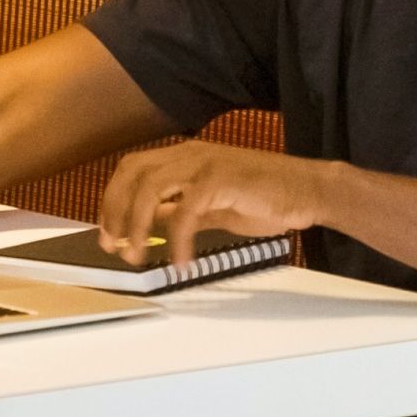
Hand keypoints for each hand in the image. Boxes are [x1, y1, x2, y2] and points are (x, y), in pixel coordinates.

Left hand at [97, 141, 330, 261]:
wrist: (307, 191)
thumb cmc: (266, 196)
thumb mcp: (211, 205)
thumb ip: (180, 210)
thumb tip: (151, 224)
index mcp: (185, 157)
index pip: (133, 169)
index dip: (113, 200)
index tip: (109, 233)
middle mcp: (190, 154)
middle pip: (133, 173)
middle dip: (115, 210)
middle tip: (114, 245)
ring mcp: (206, 164)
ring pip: (151, 189)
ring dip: (137, 225)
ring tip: (138, 256)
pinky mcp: (222, 181)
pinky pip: (185, 211)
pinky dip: (176, 240)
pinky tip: (180, 262)